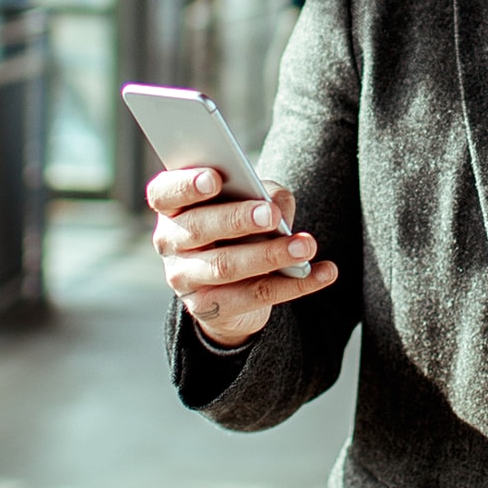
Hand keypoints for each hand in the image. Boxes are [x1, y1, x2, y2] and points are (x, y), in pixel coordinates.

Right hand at [148, 167, 336, 347]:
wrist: (232, 286)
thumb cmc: (240, 227)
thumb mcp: (251, 202)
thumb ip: (262, 194)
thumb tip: (276, 204)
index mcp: (173, 207)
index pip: (164, 192)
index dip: (186, 185)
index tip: (214, 178)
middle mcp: (170, 242)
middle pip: (198, 228)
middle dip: (237, 219)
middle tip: (271, 215)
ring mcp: (185, 278)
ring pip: (226, 266)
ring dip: (270, 255)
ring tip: (305, 245)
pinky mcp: (210, 308)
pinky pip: (255, 295)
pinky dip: (295, 284)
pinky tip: (323, 273)